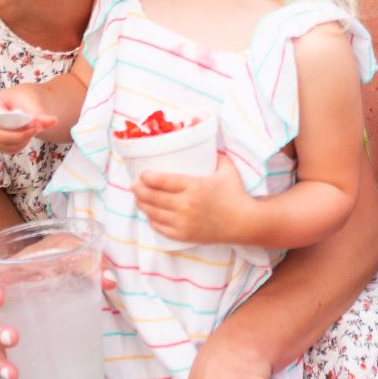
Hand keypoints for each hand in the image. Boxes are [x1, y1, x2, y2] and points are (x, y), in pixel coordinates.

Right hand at [0, 89, 57, 154]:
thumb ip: (40, 112)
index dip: (17, 124)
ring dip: (22, 140)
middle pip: (1, 136)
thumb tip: (52, 121)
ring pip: (5, 145)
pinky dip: (20, 145)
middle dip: (22, 135)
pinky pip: (8, 150)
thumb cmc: (23, 98)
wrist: (22, 102)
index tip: (35, 124)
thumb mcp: (31, 100)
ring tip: (33, 129)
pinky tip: (27, 135)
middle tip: (38, 129)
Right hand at [0, 259, 119, 378]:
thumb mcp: (69, 252)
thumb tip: (109, 281)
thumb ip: (87, 262)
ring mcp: (7, 333)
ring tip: (14, 375)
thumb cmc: (57, 258)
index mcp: (2, 281)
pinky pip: (13, 375)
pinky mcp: (23, 353)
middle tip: (15, 339)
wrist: (59, 271)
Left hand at [133, 155, 253, 244]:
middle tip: (134, 184)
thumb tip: (203, 144)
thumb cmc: (235, 193)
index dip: (147, 177)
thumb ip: (214, 154)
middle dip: (138, 190)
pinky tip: (149, 214)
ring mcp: (184, 222)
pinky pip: (160, 228)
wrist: (244, 222)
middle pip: (153, 197)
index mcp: (195, 186)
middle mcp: (186, 205)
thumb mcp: (227, 168)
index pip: (163, 181)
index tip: (142, 173)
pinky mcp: (184, 235)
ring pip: (153, 213)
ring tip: (138, 197)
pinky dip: (152, 220)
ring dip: (142, 204)